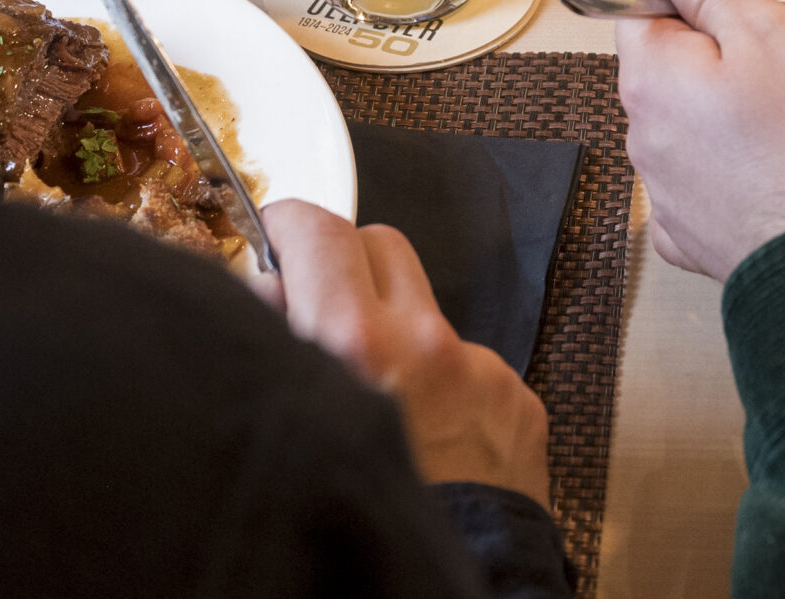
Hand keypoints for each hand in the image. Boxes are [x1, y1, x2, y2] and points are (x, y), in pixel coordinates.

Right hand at [255, 200, 550, 501]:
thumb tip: (266, 294)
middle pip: (381, 243)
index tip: (277, 229)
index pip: (322, 231)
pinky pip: (472, 365)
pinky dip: (446, 386)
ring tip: (376, 396)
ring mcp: (480, 371)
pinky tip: (427, 440)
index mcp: (355, 345)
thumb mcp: (289, 422)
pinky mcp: (518, 402)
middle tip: (322, 304)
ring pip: (429, 307)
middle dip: (347, 265)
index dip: (291, 222)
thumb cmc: (351, 525)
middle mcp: (426, 344)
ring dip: (398, 328)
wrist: (454, 588)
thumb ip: (277, 348)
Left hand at [615, 0, 784, 281]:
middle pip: (694, 60)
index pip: (648, 4)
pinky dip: (760, 153)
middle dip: (766, 36)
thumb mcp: (770, 32)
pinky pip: (724, 175)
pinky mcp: (701, 240)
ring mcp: (670, 196)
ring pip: (716, 116)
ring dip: (772, 90)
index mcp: (651, 76)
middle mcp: (644, 136)